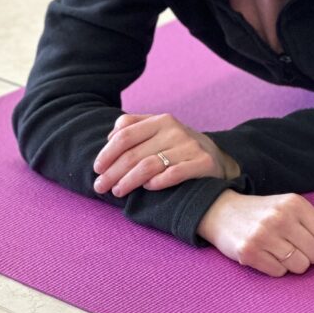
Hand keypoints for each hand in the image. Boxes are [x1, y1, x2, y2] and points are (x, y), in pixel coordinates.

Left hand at [93, 113, 239, 196]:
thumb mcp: (159, 130)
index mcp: (160, 120)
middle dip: (112, 172)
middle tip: (99, 187)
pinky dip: (158, 182)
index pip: (125, 136)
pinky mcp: (203, 163)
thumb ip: (134, 127)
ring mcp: (189, 146)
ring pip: (149, 166)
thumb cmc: (178, 146)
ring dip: (128, 181)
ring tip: (117, 192)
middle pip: (133, 154)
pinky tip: (147, 188)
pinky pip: (174, 174)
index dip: (107, 153)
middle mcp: (175, 130)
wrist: (217, 157)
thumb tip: (110, 136)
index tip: (97, 169)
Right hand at [198, 190, 313, 275]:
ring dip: (292, 264)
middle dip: (307, 255)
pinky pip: (279, 274)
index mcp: (295, 203)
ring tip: (278, 249)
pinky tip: (265, 255)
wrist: (222, 211)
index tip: (307, 238)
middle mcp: (280, 217)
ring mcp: (263, 235)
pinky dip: (275, 268)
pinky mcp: (248, 252)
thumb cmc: (267, 212)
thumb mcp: (298, 211)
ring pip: (299, 267)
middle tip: (290, 244)